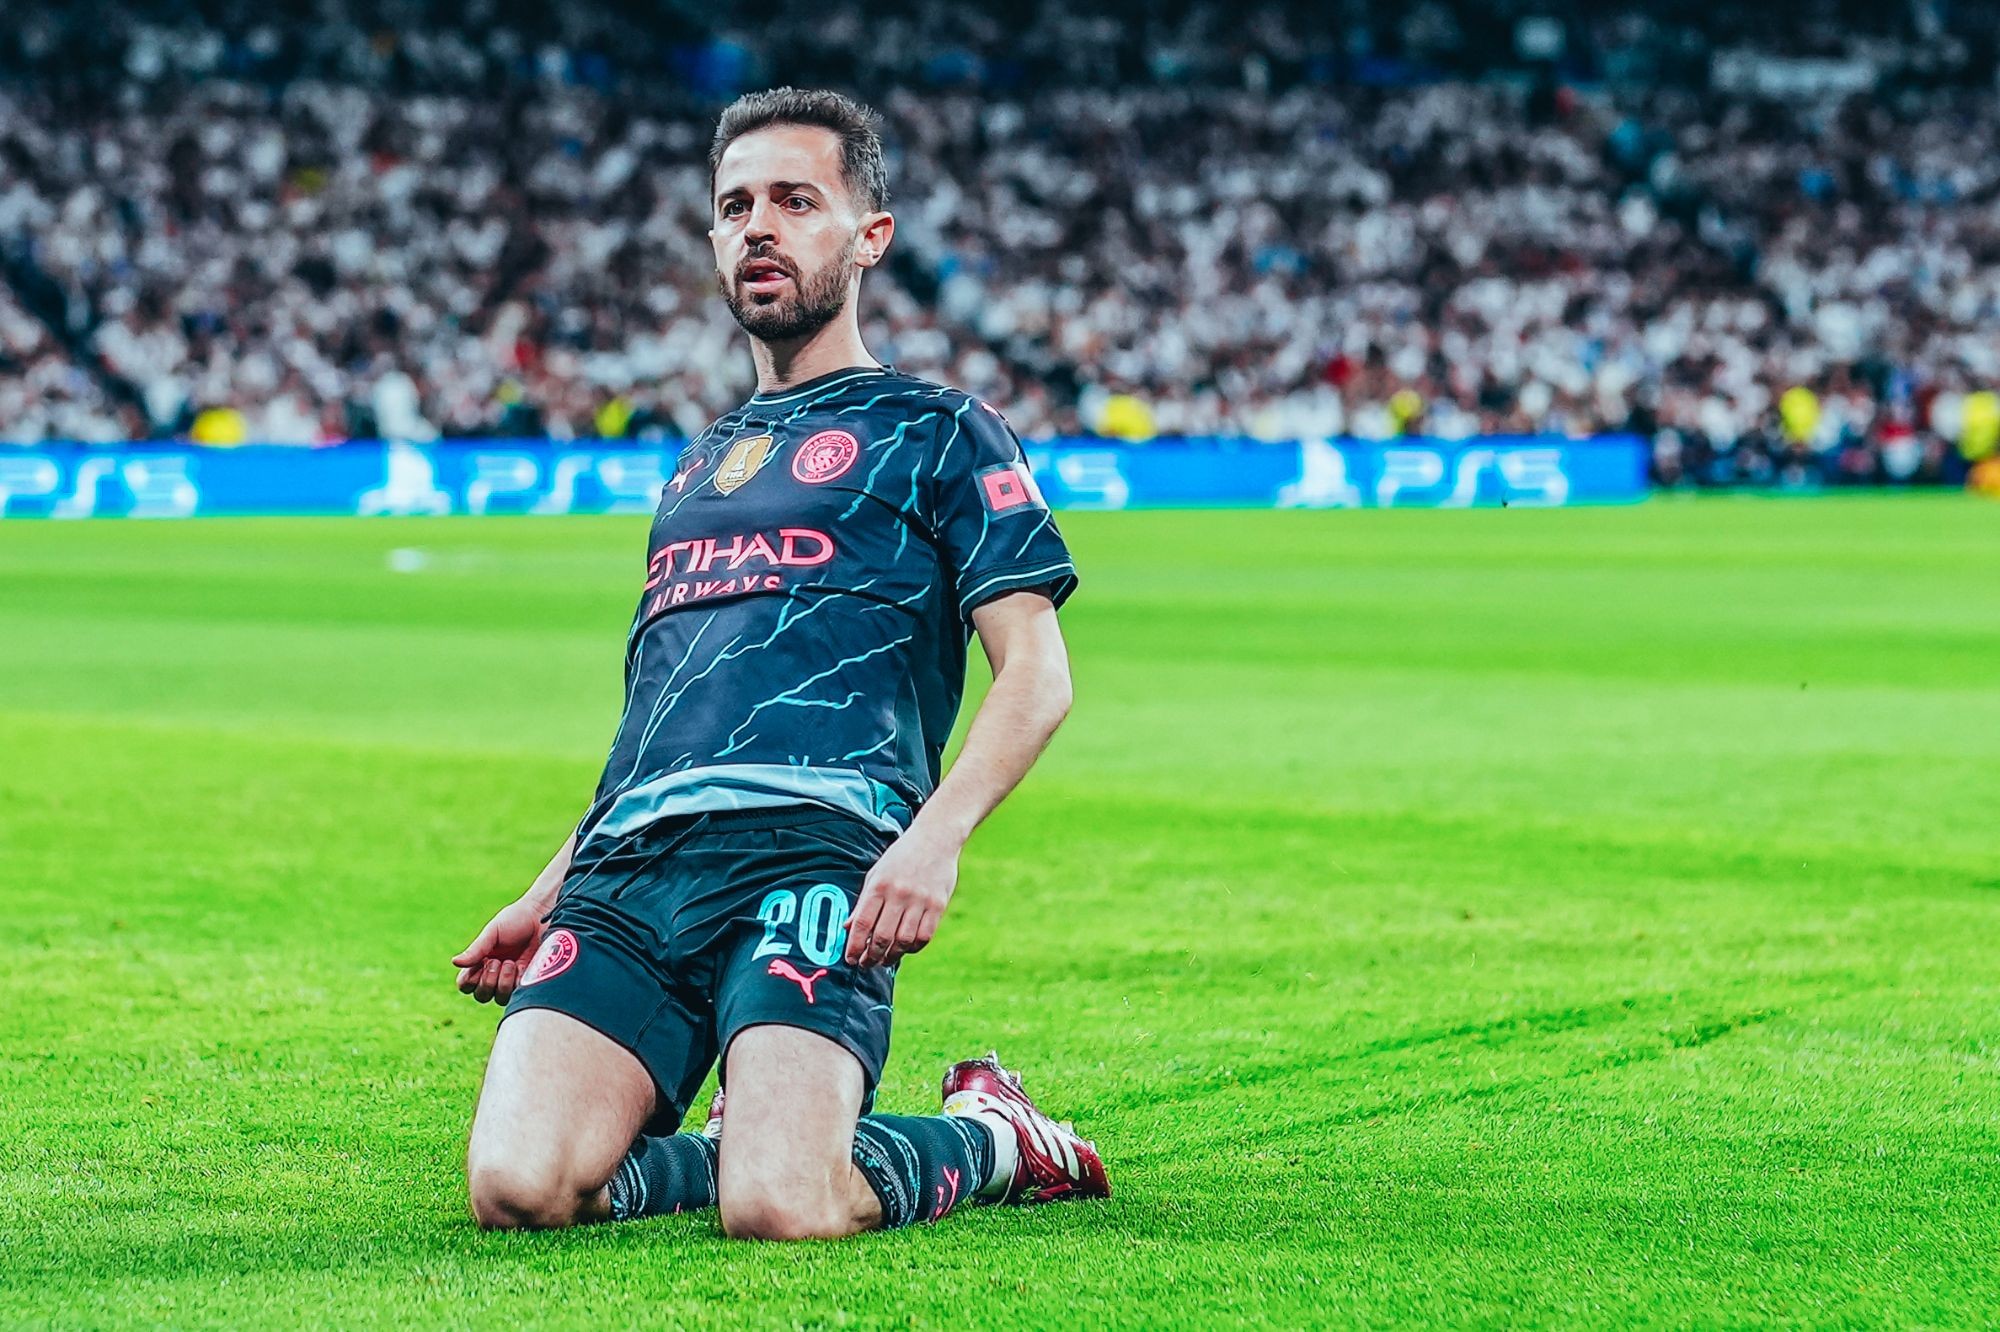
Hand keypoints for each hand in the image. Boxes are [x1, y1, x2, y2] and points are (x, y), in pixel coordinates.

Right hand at [452, 895, 548, 1003]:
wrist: (542, 918)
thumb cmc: (516, 921)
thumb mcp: (493, 933)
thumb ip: (476, 949)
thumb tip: (455, 962)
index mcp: (481, 962)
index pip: (465, 985)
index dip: (468, 980)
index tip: (480, 962)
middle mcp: (494, 974)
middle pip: (481, 996)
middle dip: (487, 981)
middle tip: (496, 961)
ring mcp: (512, 980)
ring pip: (499, 999)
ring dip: (502, 982)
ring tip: (510, 963)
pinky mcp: (528, 982)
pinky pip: (517, 995)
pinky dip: (516, 982)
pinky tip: (521, 966)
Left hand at [844, 825, 958, 967]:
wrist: (935, 839)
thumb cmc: (901, 857)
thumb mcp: (876, 874)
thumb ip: (863, 902)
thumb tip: (848, 928)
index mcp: (880, 885)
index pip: (863, 923)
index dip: (854, 945)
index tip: (850, 959)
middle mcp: (899, 894)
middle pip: (882, 937)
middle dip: (871, 956)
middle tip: (866, 964)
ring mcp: (920, 900)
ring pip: (903, 941)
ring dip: (892, 956)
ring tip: (884, 960)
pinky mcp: (938, 905)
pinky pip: (924, 936)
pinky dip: (913, 948)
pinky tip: (905, 948)